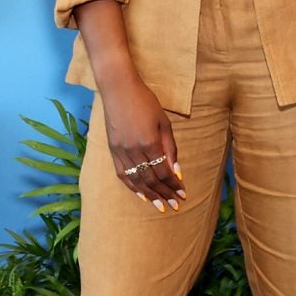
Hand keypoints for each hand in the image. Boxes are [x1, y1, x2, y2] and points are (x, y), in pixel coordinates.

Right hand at [99, 73, 184, 210]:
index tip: (183, 194)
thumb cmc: (146, 102)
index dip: (174, 185)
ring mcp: (121, 151)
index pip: (164, 172)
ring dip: (150, 195)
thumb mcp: (164, 122)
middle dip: (164, 194)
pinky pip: (122, 174)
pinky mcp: (112, 150)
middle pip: (151, 179)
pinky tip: (141, 195)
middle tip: (175, 205)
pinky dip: (132, 187)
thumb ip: (170, 148)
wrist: (119, 89)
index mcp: (150, 142)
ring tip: (160, 206)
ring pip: (136, 180)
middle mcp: (134, 150)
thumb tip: (176, 171)